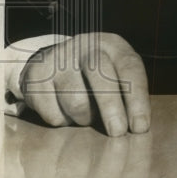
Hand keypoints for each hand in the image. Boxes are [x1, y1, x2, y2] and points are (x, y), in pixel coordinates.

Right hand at [20, 33, 150, 135]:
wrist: (56, 61)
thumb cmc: (97, 74)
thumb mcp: (117, 72)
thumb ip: (128, 92)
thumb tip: (138, 126)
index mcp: (113, 45)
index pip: (130, 69)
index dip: (137, 99)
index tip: (140, 126)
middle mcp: (86, 46)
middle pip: (101, 79)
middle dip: (112, 109)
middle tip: (118, 132)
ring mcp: (59, 59)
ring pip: (76, 102)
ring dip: (85, 118)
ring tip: (86, 115)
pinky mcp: (36, 76)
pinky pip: (53, 113)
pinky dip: (63, 120)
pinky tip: (64, 110)